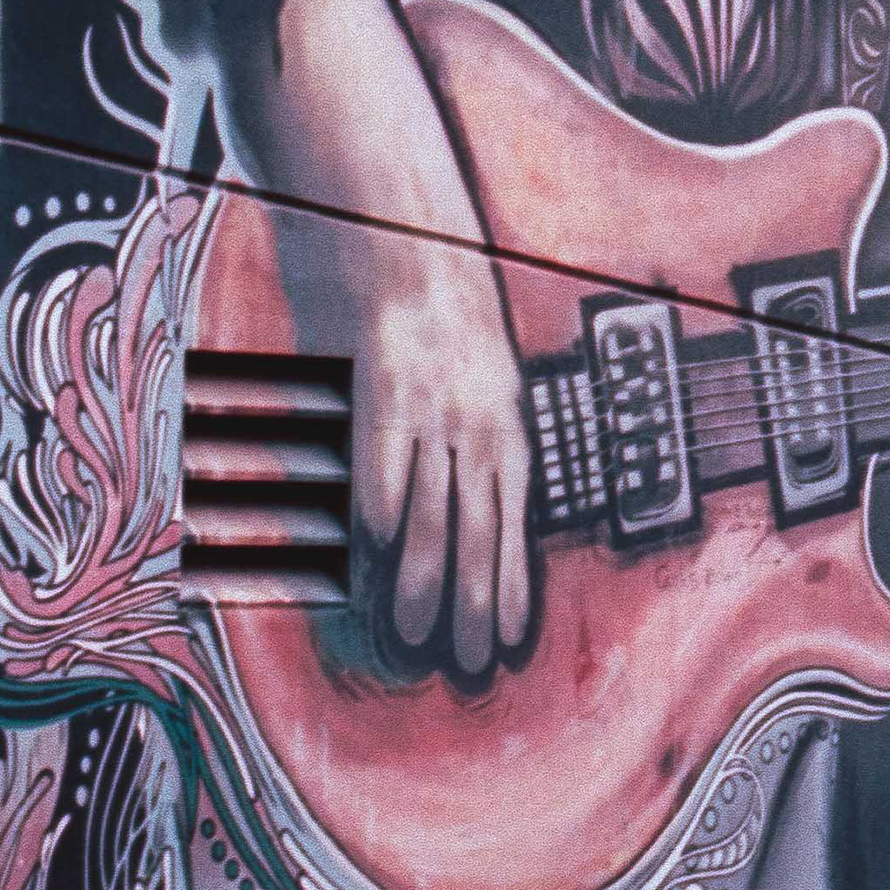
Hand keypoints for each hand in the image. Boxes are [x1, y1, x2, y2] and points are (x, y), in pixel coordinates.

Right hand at [348, 229, 530, 677]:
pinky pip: (383, 460)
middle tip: (459, 662)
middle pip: (478, 531)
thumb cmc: (443, 310)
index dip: (510, 583)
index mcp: (507, 423)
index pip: (515, 522)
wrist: (406, 228)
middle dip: (470, 603)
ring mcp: (433, 405)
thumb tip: (463, 513)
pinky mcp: (385, 384)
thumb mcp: (482, 376)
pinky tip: (375, 555)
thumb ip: (475, 442)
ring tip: (409, 636)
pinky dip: (379, 508)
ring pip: (432, 510)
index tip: (506, 640)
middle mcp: (478, 420)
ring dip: (421, 579)